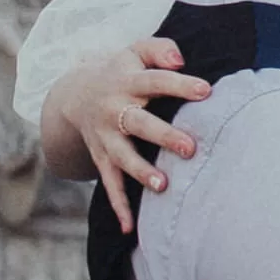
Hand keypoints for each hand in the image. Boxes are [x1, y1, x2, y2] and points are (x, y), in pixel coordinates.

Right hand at [47, 37, 208, 231]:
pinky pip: (110, 184)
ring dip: (141, 172)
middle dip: (163, 136)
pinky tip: (130, 229)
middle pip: (139, 123)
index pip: (155, 82)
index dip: (179, 85)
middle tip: (191, 148)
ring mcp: (106, 137)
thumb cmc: (121, 71)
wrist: (73, 95)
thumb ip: (158, 49)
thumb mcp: (134, 52)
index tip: (207, 90)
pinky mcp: (102, 159)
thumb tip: (180, 58)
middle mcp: (114, 110)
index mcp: (127, 82)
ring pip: (123, 157)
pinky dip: (119, 207)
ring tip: (163, 186)